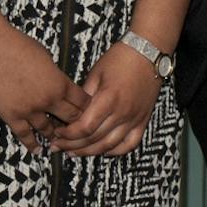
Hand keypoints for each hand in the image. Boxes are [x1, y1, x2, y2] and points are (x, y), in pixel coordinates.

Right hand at [0, 28, 87, 154]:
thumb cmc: (19, 45)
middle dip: (75, 124)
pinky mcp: (12, 115)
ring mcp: (30, 109)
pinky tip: (37, 150)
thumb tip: (59, 84)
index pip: (83, 102)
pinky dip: (32, 145)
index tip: (85, 111)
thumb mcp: (47, 57)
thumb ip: (55, 75)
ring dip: (54, 135)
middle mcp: (48, 100)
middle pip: (70, 119)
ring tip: (57, 139)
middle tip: (75, 128)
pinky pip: (24, 135)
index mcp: (60, 83)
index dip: (86, 107)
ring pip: (48, 130)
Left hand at [52, 40, 163, 156]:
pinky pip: (129, 144)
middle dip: (73, 146)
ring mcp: (134, 119)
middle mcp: (122, 113)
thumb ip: (83, 96)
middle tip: (58, 146)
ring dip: (90, 152)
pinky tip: (102, 151)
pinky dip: (115, 151)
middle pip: (94, 139)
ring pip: (109, 146)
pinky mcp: (143, 121)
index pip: (84, 127)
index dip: (68, 135)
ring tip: (74, 152)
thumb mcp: (96, 73)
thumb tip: (69, 112)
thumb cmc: (121, 58)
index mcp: (108, 99)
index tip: (57, 133)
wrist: (149, 53)